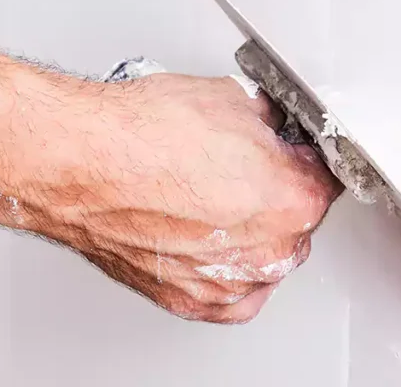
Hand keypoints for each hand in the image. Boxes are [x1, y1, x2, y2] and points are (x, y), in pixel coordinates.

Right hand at [0, 72, 341, 322]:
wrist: (78, 162)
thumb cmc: (141, 135)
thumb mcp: (229, 100)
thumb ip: (267, 123)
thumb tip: (267, 125)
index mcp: (294, 200)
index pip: (322, 181)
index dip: (301, 161)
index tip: (286, 155)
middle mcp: (269, 250)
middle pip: (294, 223)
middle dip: (275, 197)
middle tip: (239, 171)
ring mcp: (229, 281)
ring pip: (261, 259)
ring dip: (248, 235)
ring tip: (208, 199)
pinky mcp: (190, 300)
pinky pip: (227, 292)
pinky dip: (223, 270)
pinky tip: (206, 239)